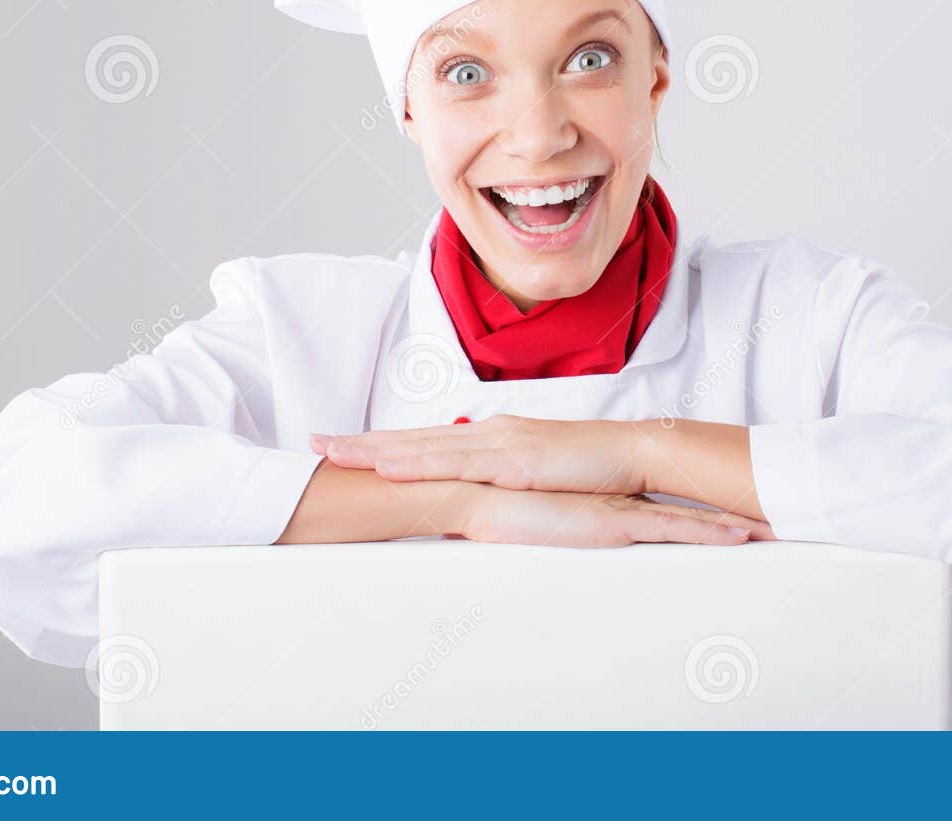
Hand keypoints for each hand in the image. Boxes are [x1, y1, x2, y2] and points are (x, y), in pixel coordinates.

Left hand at [311, 413, 648, 495]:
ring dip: (376, 449)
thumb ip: (504, 494)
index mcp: (493, 439)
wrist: (637, 453)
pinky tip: (388, 466)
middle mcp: (489, 433)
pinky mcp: (514, 459)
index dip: (385, 444)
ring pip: (424, 446)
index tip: (344, 446)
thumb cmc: (595, 472)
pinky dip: (417, 461)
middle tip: (315, 442)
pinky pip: (456, 463)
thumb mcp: (539, 485)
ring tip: (333, 451)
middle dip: (363, 441)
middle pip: (414, 437)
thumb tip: (471, 517)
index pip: (428, 441)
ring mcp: (499, 442)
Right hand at [461, 486, 771, 547]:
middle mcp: (619, 495)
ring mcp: (622, 508)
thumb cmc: (494, 504)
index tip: (726, 503)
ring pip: (692, 514)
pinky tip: (743, 539)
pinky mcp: (617, 524)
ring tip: (771, 530)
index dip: (691, 493)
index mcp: (601, 494)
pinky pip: (677, 529)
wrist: (477, 494)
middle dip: (726, 503)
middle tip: (767, 515)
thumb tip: (549, 520)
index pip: (655, 492)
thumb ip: (546, 513)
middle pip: (684, 495)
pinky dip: (712, 533)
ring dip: (731, 522)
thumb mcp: (529, 509)